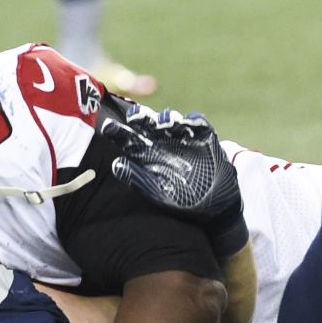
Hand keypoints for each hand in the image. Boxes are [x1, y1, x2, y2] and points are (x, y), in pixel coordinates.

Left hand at [100, 106, 242, 223]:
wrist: (214, 206)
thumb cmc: (181, 201)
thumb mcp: (156, 192)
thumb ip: (136, 178)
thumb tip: (116, 163)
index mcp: (147, 155)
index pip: (128, 139)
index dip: (118, 132)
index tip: (107, 126)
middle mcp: (162, 142)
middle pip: (147, 124)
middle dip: (141, 117)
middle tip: (134, 116)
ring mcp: (183, 137)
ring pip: (171, 121)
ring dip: (166, 118)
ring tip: (162, 122)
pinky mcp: (204, 136)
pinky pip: (198, 124)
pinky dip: (193, 122)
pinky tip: (187, 123)